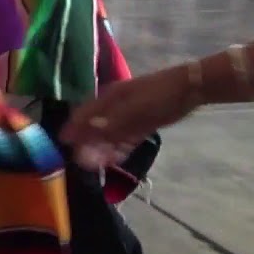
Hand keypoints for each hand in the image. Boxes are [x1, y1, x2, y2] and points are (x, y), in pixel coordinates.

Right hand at [60, 70, 197, 169]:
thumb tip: (80, 133)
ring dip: (102, 148)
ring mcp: (128, 113)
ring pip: (109, 133)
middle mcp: (114, 105)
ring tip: (96, 165)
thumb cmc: (159, 97)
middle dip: (87, 143)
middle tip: (82, 163)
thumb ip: (108, 124)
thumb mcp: (133, 111)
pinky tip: (116, 159)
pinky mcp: (141, 121)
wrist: (190, 88)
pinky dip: (118, 147)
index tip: (63, 146)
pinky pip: (125, 136)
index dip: (72, 129)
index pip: (82, 115)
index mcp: (108, 98)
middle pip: (94, 126)